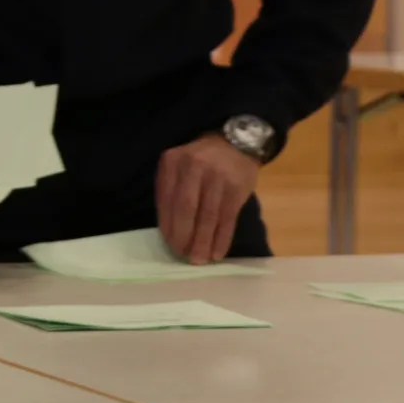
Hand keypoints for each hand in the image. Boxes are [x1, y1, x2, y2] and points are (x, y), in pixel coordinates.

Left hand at [156, 134, 259, 264]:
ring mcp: (217, 177)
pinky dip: (221, 239)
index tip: (169, 244)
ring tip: (199, 260)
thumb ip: (171, 189)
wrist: (237, 142)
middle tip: (183, 256)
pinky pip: (227, 219)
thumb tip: (168, 229)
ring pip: (207, 217)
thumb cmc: (202, 160)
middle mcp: (194, 167)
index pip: (166, 199)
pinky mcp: (236, 189)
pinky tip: (217, 253)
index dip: (167, 225)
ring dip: (202, 242)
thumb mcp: (179, 165)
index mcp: (173, 161)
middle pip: (185, 209)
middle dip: (183, 236)